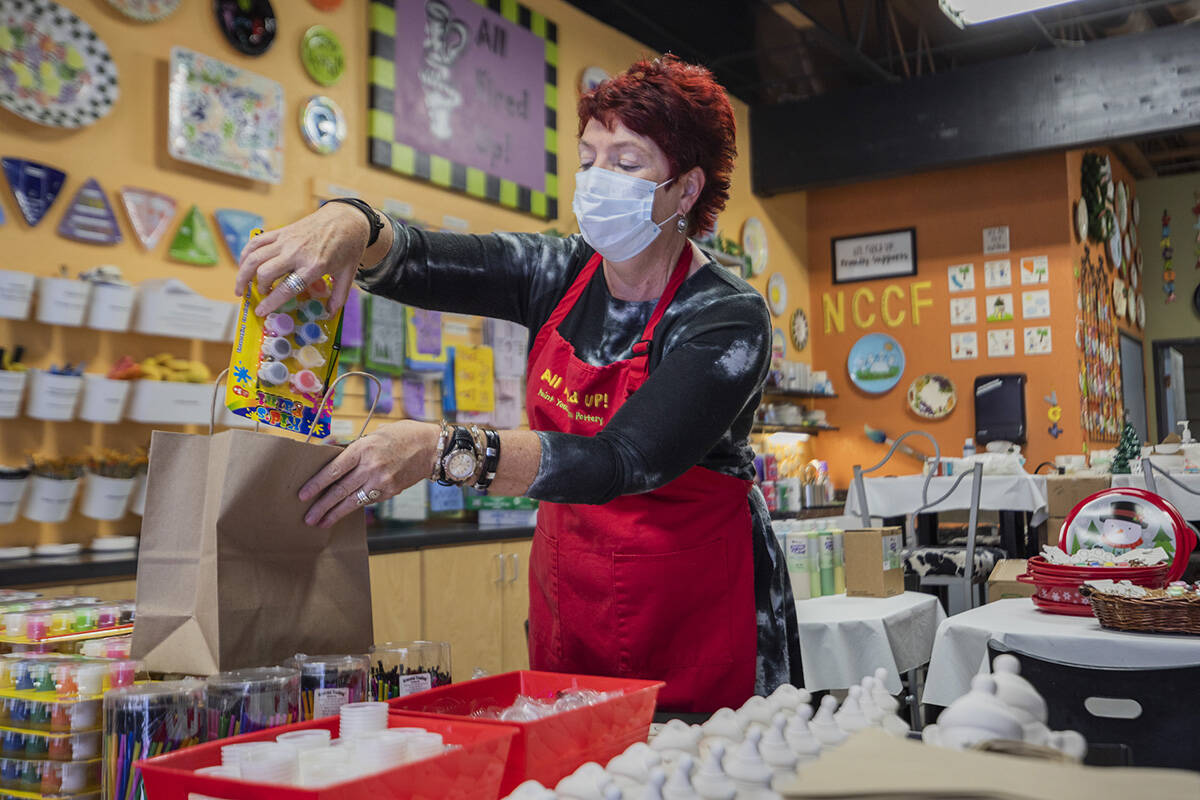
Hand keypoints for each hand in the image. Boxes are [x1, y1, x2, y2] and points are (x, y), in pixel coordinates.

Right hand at [235, 202, 368, 316]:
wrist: (345, 219)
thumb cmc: (348, 247)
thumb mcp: (347, 273)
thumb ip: (338, 296)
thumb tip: (330, 314)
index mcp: (314, 266)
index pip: (286, 288)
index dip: (271, 302)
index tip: (260, 311)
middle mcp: (296, 253)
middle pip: (265, 272)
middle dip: (259, 288)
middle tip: (261, 295)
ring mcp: (286, 240)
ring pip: (254, 257)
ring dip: (243, 274)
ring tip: (241, 287)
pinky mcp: (281, 232)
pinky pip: (256, 243)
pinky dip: (245, 255)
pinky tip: (243, 266)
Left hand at [299, 421, 438, 527]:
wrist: (432, 447)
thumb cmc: (403, 435)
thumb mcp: (376, 434)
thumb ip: (356, 448)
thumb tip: (334, 458)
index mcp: (363, 448)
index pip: (334, 470)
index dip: (316, 484)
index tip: (303, 495)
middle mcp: (371, 466)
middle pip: (340, 490)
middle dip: (321, 506)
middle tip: (308, 518)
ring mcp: (382, 481)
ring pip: (352, 501)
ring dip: (335, 513)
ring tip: (321, 523)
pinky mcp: (391, 491)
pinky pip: (368, 500)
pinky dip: (355, 506)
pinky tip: (344, 512)